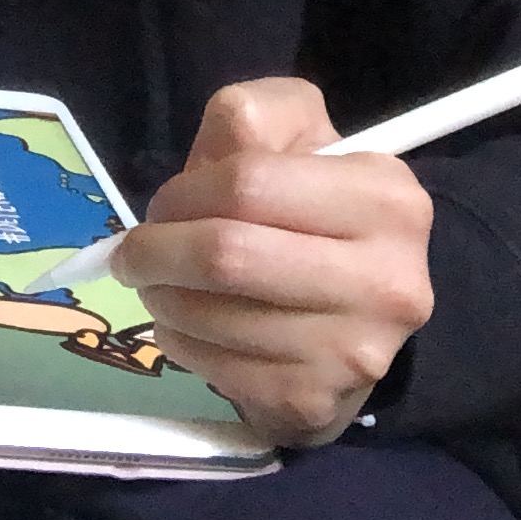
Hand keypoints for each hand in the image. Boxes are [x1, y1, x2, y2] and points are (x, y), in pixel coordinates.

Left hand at [106, 78, 433, 447]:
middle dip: (155, 250)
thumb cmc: (311, 211)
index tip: (161, 206)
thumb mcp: (296, 136)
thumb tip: (205, 167)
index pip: (249, 182)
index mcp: (388, 198)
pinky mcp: (317, 402)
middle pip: (227, 254)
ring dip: (162, 298)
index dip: (184, 192)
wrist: (355, 319)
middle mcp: (388, 279)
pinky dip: (181, 343)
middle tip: (132, 253)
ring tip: (159, 286)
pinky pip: (217, 369)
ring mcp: (355, 351)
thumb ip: (252, 117)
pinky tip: (188, 326)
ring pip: (214, 316)